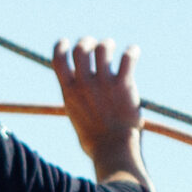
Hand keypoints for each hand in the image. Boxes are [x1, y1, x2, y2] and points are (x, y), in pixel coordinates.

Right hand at [52, 38, 150, 187]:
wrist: (113, 150)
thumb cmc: (95, 141)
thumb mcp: (75, 118)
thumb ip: (75, 102)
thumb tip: (76, 99)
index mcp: (69, 92)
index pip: (58, 60)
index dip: (60, 47)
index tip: (65, 42)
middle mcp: (84, 84)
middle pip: (81, 49)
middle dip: (87, 42)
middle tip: (94, 45)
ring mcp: (104, 83)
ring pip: (103, 48)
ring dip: (107, 44)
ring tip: (112, 48)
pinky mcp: (123, 85)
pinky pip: (128, 58)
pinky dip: (132, 51)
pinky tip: (133, 52)